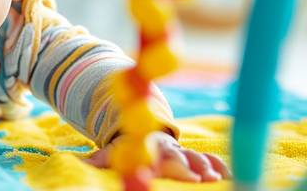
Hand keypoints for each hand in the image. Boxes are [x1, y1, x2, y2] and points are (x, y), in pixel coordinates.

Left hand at [84, 131, 231, 181]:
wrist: (142, 130)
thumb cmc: (127, 149)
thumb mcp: (111, 153)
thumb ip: (99, 160)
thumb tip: (79, 162)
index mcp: (146, 149)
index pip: (155, 156)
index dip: (165, 163)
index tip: (177, 171)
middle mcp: (165, 149)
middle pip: (178, 157)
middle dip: (188, 166)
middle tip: (199, 177)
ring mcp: (181, 151)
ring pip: (195, 156)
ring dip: (206, 165)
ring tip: (216, 176)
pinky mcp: (191, 154)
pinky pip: (208, 156)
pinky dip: (218, 162)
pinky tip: (227, 173)